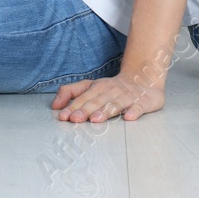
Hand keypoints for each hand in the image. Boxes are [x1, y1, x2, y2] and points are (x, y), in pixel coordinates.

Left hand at [50, 72, 164, 122]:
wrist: (144, 78)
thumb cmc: (112, 88)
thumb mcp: (90, 86)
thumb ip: (70, 92)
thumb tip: (54, 105)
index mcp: (98, 87)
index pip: (84, 97)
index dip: (73, 107)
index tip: (63, 116)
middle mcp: (112, 91)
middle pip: (97, 101)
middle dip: (85, 110)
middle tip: (75, 119)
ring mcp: (127, 97)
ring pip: (115, 104)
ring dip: (105, 111)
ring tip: (95, 119)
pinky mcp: (142, 102)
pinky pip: (138, 107)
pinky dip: (134, 111)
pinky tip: (129, 117)